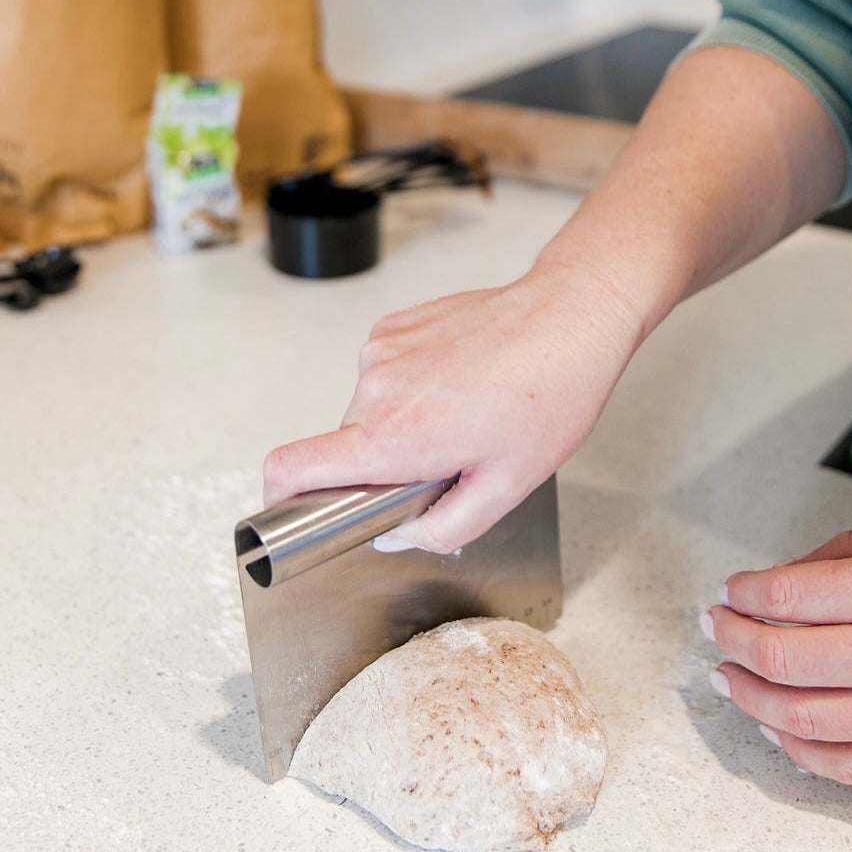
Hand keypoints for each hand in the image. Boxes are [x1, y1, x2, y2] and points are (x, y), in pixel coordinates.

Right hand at [263, 261, 642, 551]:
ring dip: (402, 424)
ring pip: (368, 411)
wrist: (570, 315)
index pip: (291, 468)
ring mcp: (381, 350)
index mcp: (393, 436)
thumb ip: (441, 529)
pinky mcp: (393, 326)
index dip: (282, 497)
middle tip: (446, 459)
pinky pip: (385, 375)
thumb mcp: (507, 488)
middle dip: (382, 464)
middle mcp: (375, 389)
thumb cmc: (550, 393)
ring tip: (464, 414)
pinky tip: (460, 384)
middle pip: (343, 447)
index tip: (297, 508)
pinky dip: (412, 389)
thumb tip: (397, 536)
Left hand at [702, 530, 851, 786]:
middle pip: (779, 657)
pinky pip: (840, 766)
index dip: (743, 594)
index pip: (786, 597)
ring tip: (726, 677)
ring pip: (798, 716)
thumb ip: (843, 558)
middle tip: (715, 628)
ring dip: (747, 696)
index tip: (729, 592)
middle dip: (731, 639)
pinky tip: (772, 727)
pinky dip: (794, 748)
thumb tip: (776, 582)